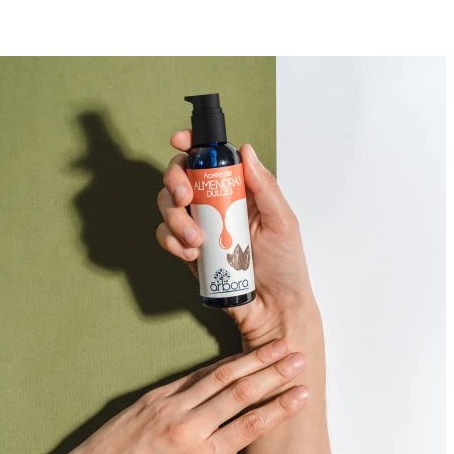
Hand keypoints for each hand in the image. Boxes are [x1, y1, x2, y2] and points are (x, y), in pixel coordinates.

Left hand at [62, 339, 308, 453]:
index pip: (249, 427)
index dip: (279, 408)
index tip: (302, 394)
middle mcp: (188, 428)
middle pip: (240, 394)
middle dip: (274, 374)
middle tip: (299, 360)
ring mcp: (171, 406)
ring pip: (221, 377)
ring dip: (253, 360)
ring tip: (279, 348)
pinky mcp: (157, 394)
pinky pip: (196, 375)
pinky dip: (222, 364)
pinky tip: (242, 357)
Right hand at [156, 131, 317, 347]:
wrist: (272, 311)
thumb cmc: (286, 268)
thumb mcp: (283, 223)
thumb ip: (264, 186)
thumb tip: (246, 150)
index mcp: (241, 191)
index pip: (212, 158)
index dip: (192, 144)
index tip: (180, 142)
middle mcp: (217, 205)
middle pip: (181, 177)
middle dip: (174, 182)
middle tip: (185, 198)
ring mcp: (200, 227)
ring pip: (169, 206)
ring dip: (175, 219)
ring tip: (197, 241)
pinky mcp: (189, 251)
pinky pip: (167, 236)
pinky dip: (172, 242)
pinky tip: (191, 254)